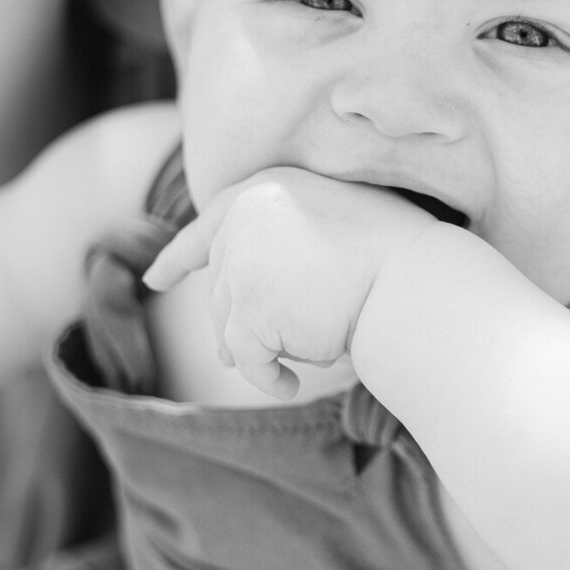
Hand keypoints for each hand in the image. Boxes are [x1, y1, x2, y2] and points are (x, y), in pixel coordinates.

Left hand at [143, 168, 436, 396]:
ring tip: (295, 361)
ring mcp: (243, 261)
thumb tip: (237, 297)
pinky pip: (246, 358)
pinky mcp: (249, 308)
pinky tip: (291, 383)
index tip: (156, 279)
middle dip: (238, 321)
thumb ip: (285, 240)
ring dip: (260, 349)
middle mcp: (245, 216)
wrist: (413, 281)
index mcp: (268, 187)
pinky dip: (268, 377)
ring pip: (228, 324)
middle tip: (263, 350)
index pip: (210, 223)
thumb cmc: (395, 258)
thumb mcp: (333, 223)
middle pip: (222, 284)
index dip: (179, 256)